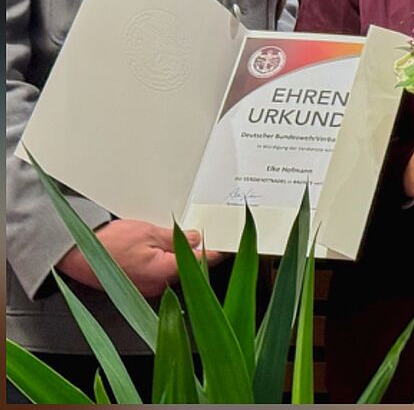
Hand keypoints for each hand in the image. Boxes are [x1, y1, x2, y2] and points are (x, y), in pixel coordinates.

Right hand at [56, 219, 223, 297]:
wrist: (76, 252)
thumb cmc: (106, 244)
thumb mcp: (148, 232)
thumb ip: (177, 238)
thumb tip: (196, 239)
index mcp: (163, 273)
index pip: (201, 262)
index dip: (217, 250)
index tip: (229, 242)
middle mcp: (158, 286)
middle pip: (190, 268)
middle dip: (198, 251)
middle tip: (207, 233)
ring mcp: (149, 288)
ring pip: (176, 271)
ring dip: (182, 256)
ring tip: (181, 237)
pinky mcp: (140, 286)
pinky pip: (162, 273)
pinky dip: (168, 261)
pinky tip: (166, 248)